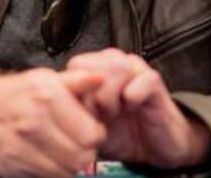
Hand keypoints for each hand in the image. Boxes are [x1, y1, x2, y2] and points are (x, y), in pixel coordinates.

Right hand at [0, 69, 106, 177]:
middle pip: (82, 158)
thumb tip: (102, 78)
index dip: (96, 135)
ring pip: (66, 173)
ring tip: (64, 151)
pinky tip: (48, 158)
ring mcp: (21, 148)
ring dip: (70, 165)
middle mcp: (34, 123)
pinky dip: (52, 172)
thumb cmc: (14, 94)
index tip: (90, 131)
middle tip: (79, 144)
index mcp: (47, 97)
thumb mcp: (44, 78)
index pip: (92, 135)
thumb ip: (77, 80)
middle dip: (85, 153)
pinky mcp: (12, 167)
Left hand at [66, 49, 210, 168]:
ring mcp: (136, 69)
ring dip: (110, 99)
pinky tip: (134, 108)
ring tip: (116, 113)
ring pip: (114, 70)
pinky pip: (138, 81)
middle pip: (92, 67)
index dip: (77, 93)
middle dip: (92, 97)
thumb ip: (73, 107)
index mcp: (98, 69)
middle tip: (100, 115)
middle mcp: (115, 62)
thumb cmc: (122, 133)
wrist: (155, 148)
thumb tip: (55, 102)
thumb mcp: (90, 123)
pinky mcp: (154, 80)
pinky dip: (132, 99)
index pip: (76, 66)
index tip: (84, 114)